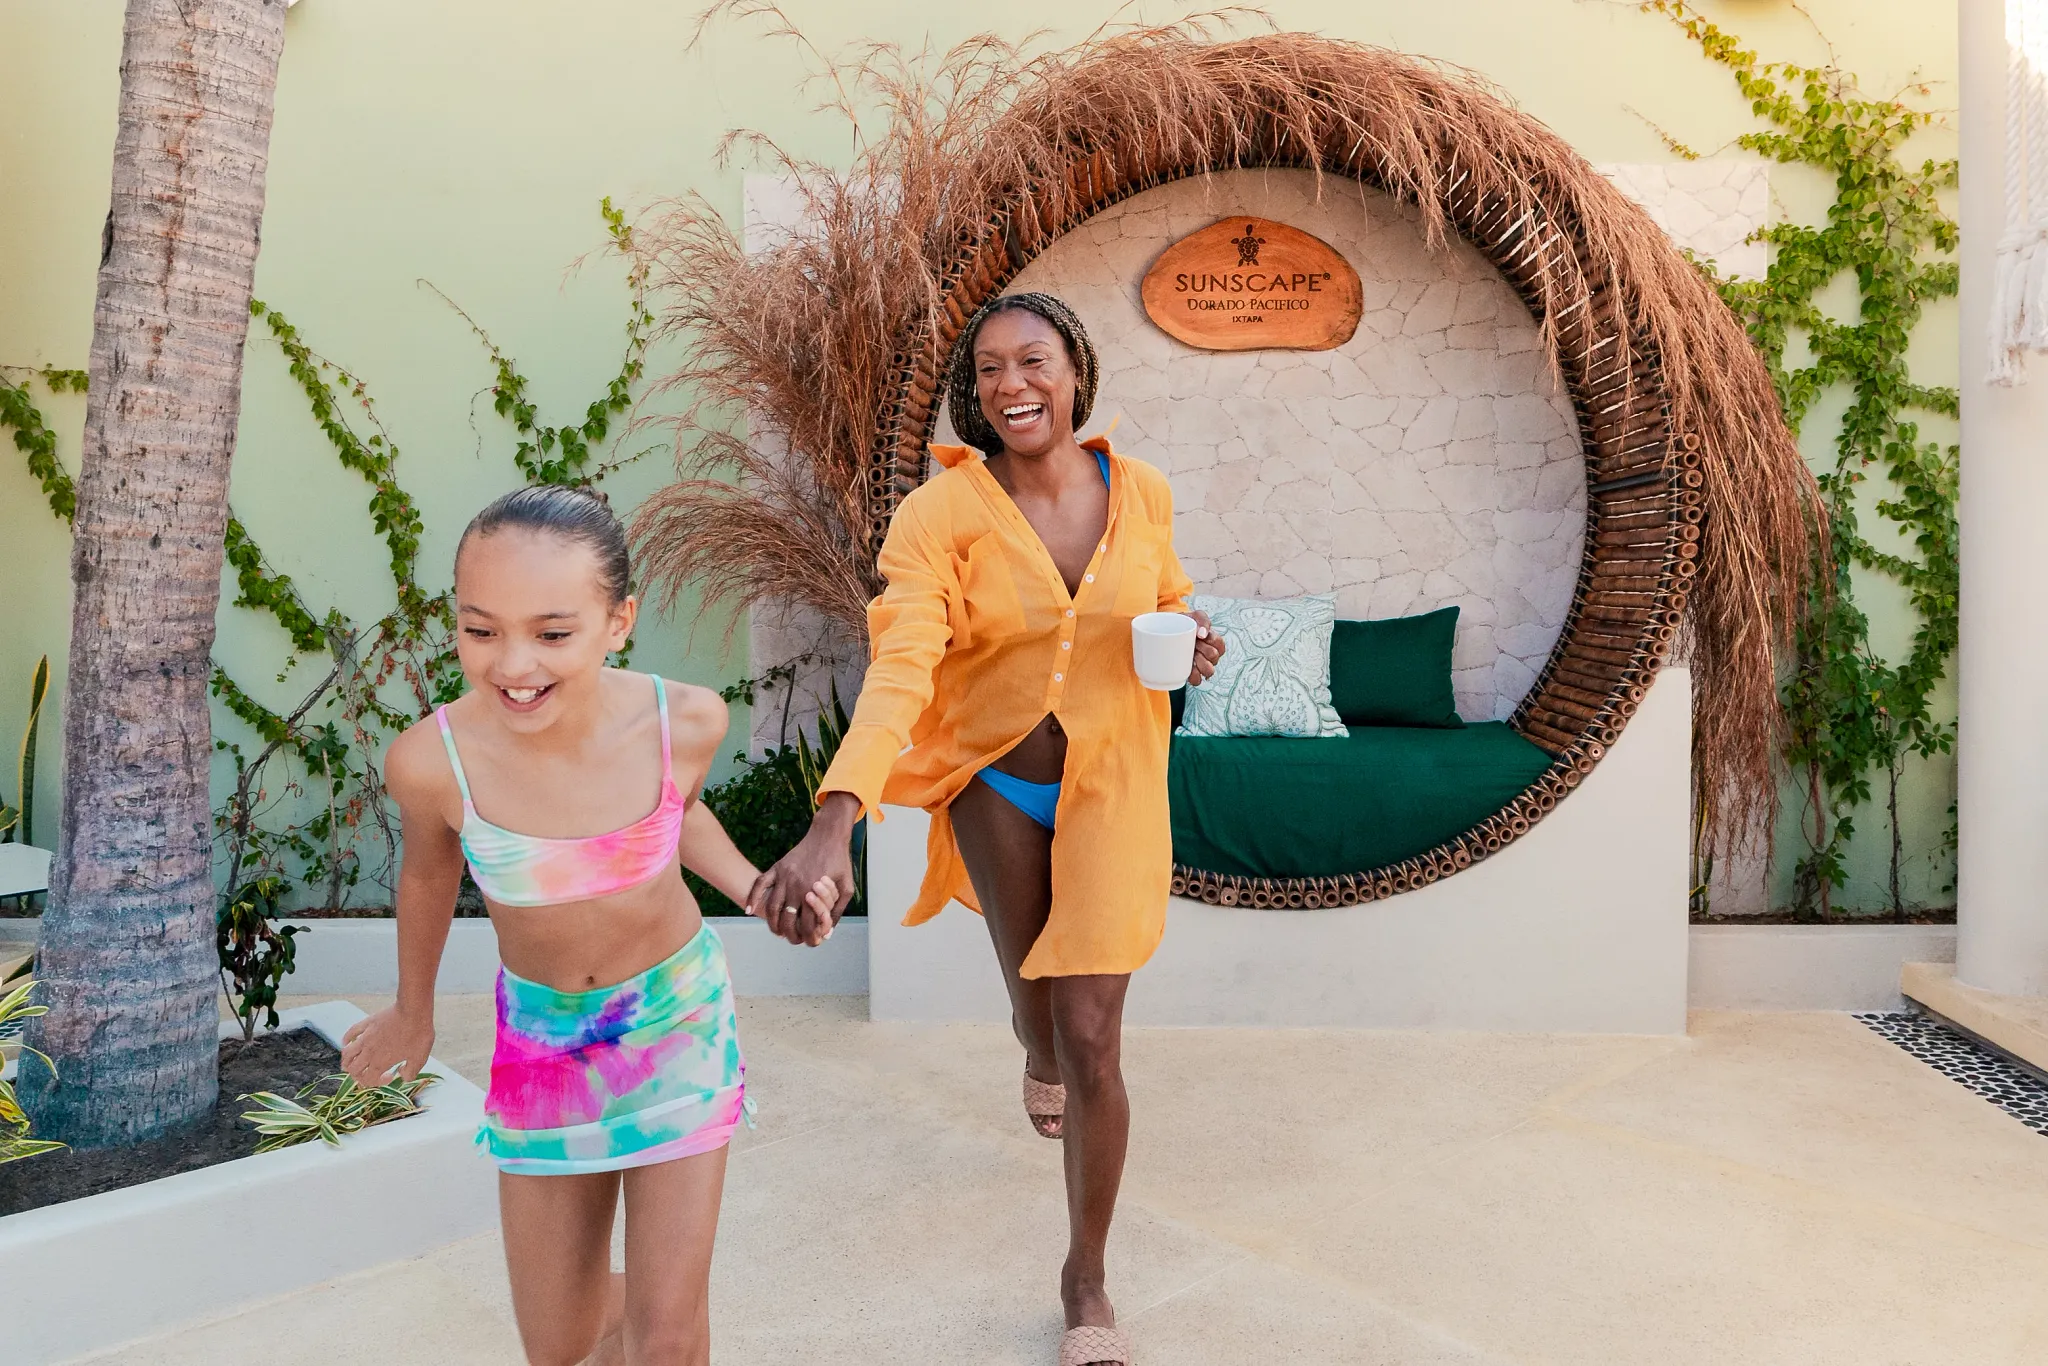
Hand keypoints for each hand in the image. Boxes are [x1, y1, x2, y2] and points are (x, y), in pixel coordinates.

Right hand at [340, 1004, 433, 1086]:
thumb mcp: (419, 1059)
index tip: (390, 1075)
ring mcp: (365, 1037)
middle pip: (352, 1070)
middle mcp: (369, 1052)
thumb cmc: (418, 1035)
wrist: (414, 1011)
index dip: (376, 1082)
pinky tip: (349, 1042)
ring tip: (355, 1062)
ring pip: (346, 1054)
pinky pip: (350, 1033)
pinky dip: (346, 1040)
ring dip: (347, 1061)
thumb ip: (410, 1073)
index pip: (367, 1080)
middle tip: (370, 1071)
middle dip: (358, 1075)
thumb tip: (401, 1075)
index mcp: (380, 1063)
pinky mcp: (366, 1023)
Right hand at [748, 792, 859, 945]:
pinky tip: (749, 910)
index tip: (809, 942)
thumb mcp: (847, 887)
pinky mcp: (777, 868)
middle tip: (791, 939)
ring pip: (771, 907)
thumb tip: (828, 933)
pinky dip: (752, 898)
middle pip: (787, 921)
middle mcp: (797, 887)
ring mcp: (784, 877)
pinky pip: (760, 884)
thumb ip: (838, 911)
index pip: (807, 925)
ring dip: (772, 923)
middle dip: (789, 935)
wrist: (828, 835)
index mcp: (815, 894)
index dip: (808, 937)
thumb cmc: (840, 861)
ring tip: (776, 931)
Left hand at [1187, 609, 1224, 685]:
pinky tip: (1187, 669)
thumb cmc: (1184, 623)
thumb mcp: (1195, 616)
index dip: (1212, 640)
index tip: (1200, 635)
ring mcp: (1201, 665)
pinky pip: (1197, 680)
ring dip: (1201, 664)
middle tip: (1194, 644)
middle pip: (1214, 657)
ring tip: (1192, 656)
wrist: (1166, 630)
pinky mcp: (1191, 673)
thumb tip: (1202, 633)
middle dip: (1204, 650)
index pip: (1220, 645)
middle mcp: (1209, 655)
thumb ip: (1202, 619)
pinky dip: (1193, 676)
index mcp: (1213, 642)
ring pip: (1209, 671)